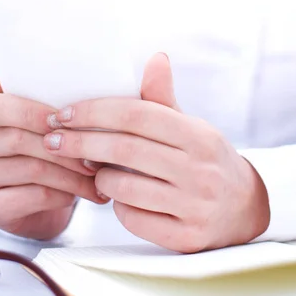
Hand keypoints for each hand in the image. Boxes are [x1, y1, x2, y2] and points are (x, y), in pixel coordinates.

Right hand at [0, 75, 107, 239]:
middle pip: (18, 139)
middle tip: (96, 150)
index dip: (32, 112)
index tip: (66, 117)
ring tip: (98, 174)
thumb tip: (34, 74)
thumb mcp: (44, 121)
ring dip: (72, 172)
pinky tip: (83, 191)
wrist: (39, 203)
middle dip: (64, 145)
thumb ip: (42, 97)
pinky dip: (65, 193)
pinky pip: (34, 195)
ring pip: (32, 169)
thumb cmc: (46, 149)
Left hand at [43, 54, 270, 252]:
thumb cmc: (205, 158)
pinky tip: (120, 196)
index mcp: (199, 135)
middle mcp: (199, 170)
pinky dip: (117, 204)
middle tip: (52, 139)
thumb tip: (155, 57)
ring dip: (98, 176)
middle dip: (80, 142)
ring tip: (94, 169)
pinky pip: (132, 218)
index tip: (64, 113)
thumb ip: (164, 97)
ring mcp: (194, 207)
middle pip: (125, 150)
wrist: (244, 207)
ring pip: (123, 187)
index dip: (96, 112)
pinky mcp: (184, 238)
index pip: (137, 115)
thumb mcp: (190, 126)